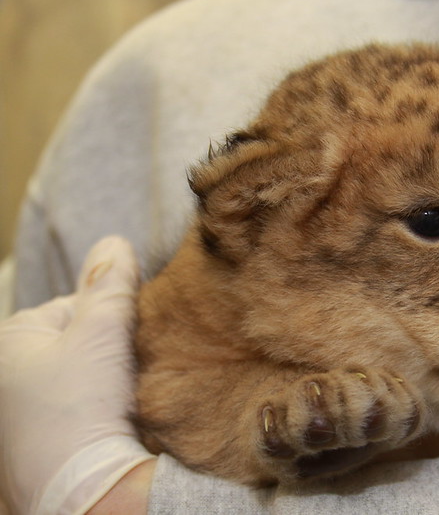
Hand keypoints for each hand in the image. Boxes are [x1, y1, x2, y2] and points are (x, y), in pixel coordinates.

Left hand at [0, 236, 154, 514]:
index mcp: (9, 341)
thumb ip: (110, 283)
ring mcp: (24, 412)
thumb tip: (114, 242)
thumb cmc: (80, 409)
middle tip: (132, 367)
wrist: (85, 491)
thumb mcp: (101, 331)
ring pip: (87, 373)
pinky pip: (85, 405)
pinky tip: (118, 417)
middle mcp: (9, 375)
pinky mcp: (46, 439)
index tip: (132, 338)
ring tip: (126, 394)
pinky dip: (105, 406)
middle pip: (80, 340)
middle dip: (112, 347)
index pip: (74, 305)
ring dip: (112, 377)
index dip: (113, 316)